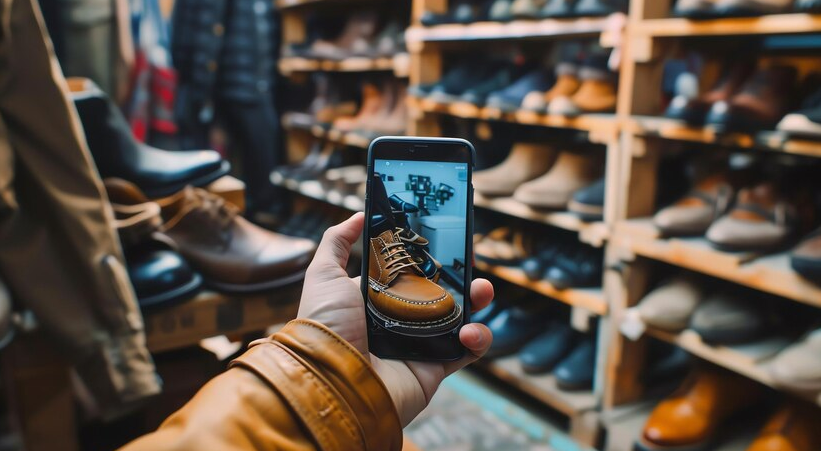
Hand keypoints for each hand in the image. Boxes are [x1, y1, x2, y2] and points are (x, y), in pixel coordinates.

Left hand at [297, 212, 493, 425]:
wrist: (333, 380)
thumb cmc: (325, 327)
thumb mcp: (324, 275)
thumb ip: (337, 242)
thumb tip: (359, 215)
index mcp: (377, 298)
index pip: (411, 272)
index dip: (430, 257)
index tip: (447, 239)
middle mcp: (400, 320)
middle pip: (441, 292)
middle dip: (461, 275)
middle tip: (470, 262)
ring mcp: (419, 343)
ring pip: (460, 318)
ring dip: (477, 302)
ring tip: (481, 291)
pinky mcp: (434, 367)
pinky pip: (466, 352)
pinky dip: (478, 339)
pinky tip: (471, 330)